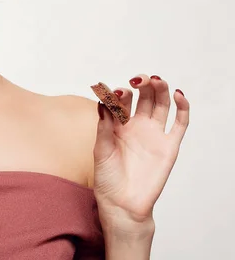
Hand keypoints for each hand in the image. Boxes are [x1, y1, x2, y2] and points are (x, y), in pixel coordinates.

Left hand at [93, 74, 189, 228]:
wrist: (122, 204)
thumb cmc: (107, 178)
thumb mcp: (101, 149)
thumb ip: (104, 126)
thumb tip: (102, 101)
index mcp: (118, 124)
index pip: (122, 101)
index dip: (120, 94)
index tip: (115, 92)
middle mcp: (137, 126)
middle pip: (144, 97)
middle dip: (142, 84)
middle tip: (138, 79)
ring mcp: (154, 134)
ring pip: (161, 104)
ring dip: (160, 90)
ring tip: (156, 80)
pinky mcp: (169, 146)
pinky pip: (180, 123)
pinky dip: (182, 107)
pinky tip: (178, 94)